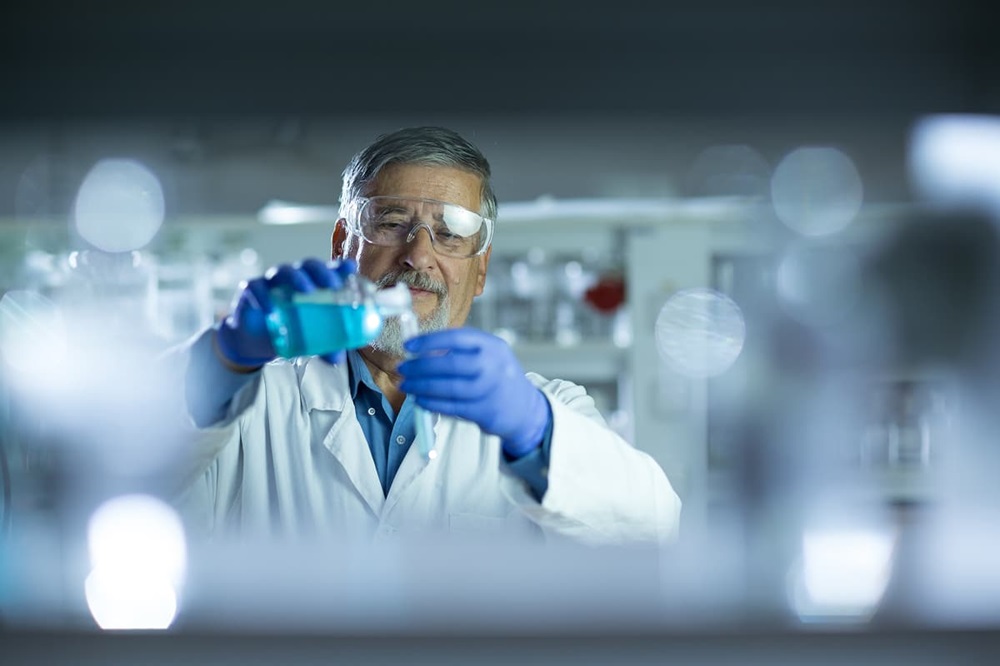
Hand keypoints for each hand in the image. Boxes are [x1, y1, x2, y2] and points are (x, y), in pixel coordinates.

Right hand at [214, 258, 357, 368]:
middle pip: (307, 266)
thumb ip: (324, 345)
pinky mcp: (250, 290)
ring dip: (296, 278)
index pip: (325, 271)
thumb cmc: (286, 330)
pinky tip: (270, 309)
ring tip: (307, 290)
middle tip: (331, 284)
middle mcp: (292, 279)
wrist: (254, 341)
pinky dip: (263, 297)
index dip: (337, 268)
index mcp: (310, 285)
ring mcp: (270, 282)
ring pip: (283, 272)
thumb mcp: (308, 338)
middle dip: (321, 272)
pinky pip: (255, 288)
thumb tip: (336, 360)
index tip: (350, 269)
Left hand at [398, 328, 550, 456]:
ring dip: (422, 386)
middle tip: (403, 368)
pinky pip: (452, 407)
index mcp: (492, 346)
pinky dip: (432, 403)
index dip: (429, 341)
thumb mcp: (489, 355)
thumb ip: (461, 351)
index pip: (457, 337)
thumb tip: (421, 350)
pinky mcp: (485, 411)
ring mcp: (490, 390)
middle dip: (421, 366)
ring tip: (406, 385)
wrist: (525, 409)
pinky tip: (420, 400)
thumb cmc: (498, 377)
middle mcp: (494, 366)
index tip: (409, 345)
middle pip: (450, 364)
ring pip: (449, 388)